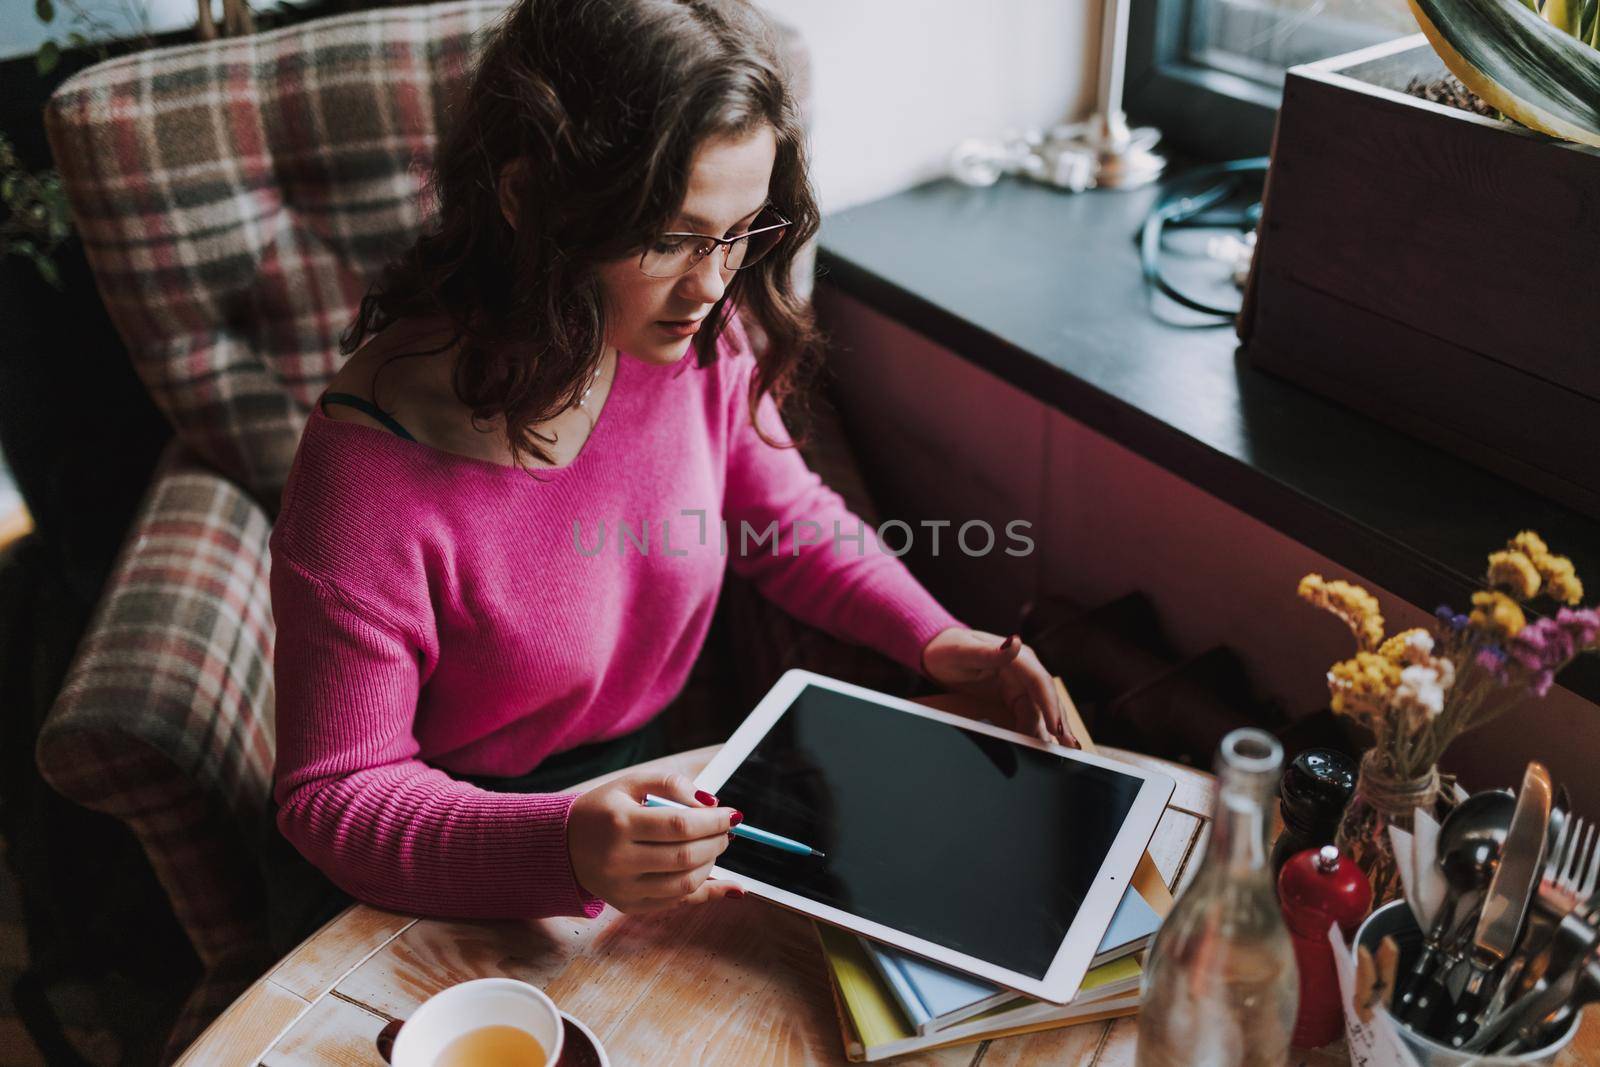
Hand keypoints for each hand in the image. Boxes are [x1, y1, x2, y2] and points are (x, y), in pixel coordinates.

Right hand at [567, 771, 744, 912]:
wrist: (562, 844)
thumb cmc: (603, 809)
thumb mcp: (630, 783)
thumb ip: (670, 784)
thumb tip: (710, 804)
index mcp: (620, 823)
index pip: (680, 825)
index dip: (713, 821)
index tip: (733, 816)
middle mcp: (619, 859)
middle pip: (685, 856)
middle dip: (716, 842)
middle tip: (727, 831)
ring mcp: (622, 887)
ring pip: (684, 884)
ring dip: (712, 866)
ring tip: (716, 848)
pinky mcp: (627, 905)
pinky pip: (675, 903)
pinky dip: (705, 892)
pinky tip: (725, 883)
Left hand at [920, 627, 1079, 747]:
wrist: (936, 654)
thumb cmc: (947, 649)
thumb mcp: (963, 651)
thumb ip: (989, 652)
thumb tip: (1015, 643)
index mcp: (1017, 657)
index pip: (1039, 682)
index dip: (1050, 705)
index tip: (1056, 727)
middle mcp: (1024, 671)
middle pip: (1046, 700)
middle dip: (1058, 724)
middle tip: (1069, 749)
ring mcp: (1020, 686)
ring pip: (1041, 712)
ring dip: (1053, 732)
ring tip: (1063, 755)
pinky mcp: (1014, 698)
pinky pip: (1029, 717)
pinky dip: (1038, 733)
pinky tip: (1044, 749)